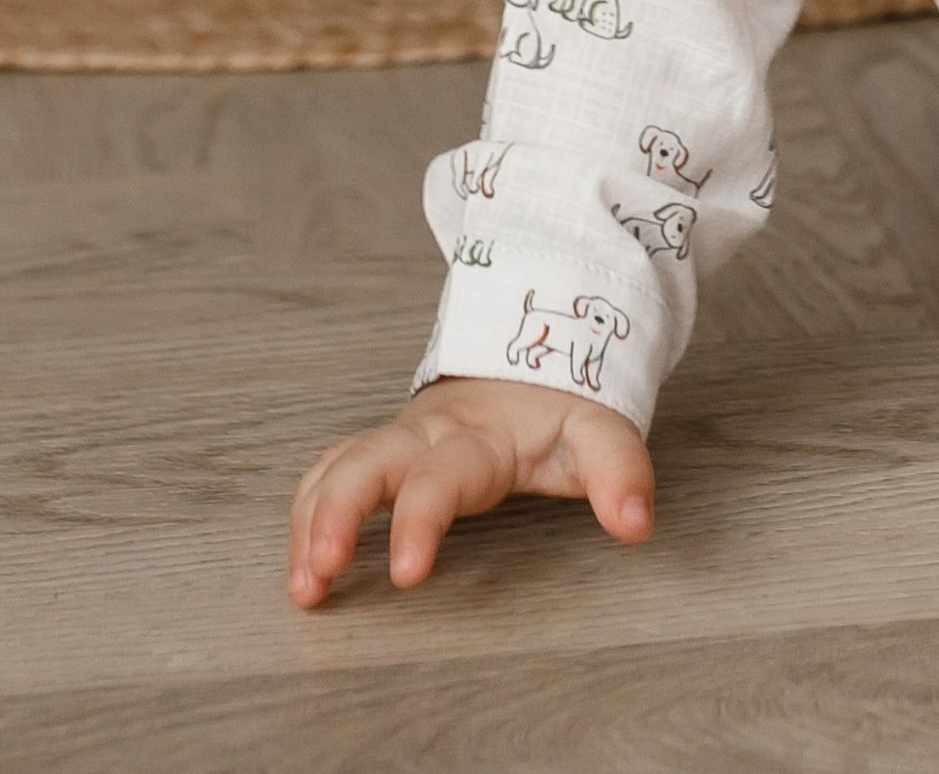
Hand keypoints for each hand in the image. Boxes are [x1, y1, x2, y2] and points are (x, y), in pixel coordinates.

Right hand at [288, 378, 653, 604]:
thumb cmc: (558, 404)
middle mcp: (423, 436)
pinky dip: (306, 510)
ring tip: (301, 586)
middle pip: (363, 465)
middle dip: (335, 516)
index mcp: (475, 436)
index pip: (438, 479)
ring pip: (335, 467)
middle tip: (316, 574)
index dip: (420, 522)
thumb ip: (620, 472)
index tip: (407, 574)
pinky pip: (328, 472)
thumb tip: (637, 524)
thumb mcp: (601, 429)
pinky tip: (301, 561)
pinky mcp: (380, 451)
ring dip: (309, 520)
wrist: (529, 351)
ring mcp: (396, 441)